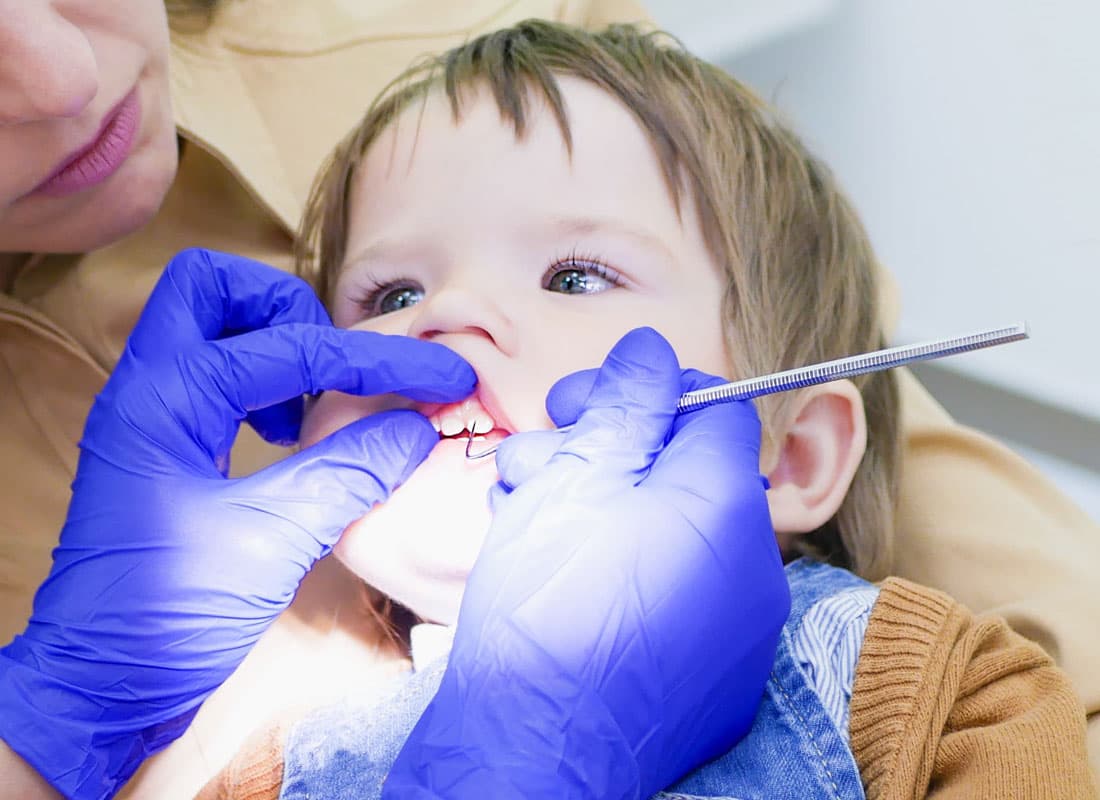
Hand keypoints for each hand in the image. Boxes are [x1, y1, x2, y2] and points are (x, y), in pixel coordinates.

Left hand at [0, 249, 475, 799]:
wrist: (98, 687)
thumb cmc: (168, 616)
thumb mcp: (271, 542)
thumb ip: (348, 473)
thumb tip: (417, 428)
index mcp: (166, 400)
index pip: (288, 347)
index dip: (377, 359)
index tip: (442, 373)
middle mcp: (148, 389)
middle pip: (212, 287)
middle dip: (287, 307)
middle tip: (334, 364)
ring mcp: (151, 416)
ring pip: (210, 325)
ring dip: (276, 344)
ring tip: (316, 405)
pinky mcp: (164, 447)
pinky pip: (215, 376)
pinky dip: (264, 384)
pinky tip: (293, 436)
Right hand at [384, 327, 789, 798]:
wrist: (532, 757)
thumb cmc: (544, 614)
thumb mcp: (574, 482)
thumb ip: (625, 405)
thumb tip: (653, 352)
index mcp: (726, 505)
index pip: (710, 408)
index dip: (638, 395)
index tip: (580, 407)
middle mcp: (751, 567)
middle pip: (683, 470)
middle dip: (604, 452)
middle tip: (536, 463)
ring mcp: (737, 631)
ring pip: (670, 533)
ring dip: (601, 509)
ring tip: (527, 519)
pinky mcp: (712, 677)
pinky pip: (675, 596)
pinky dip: (622, 571)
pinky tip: (558, 577)